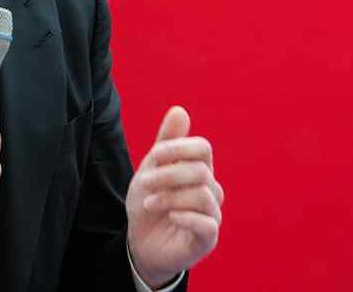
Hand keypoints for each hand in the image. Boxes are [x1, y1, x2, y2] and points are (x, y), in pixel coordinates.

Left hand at [125, 106, 223, 287]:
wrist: (140, 243)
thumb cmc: (149, 204)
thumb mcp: (151, 170)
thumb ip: (166, 143)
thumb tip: (179, 110)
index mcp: (199, 170)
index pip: (203, 148)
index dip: (179, 147)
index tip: (154, 155)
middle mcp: (211, 190)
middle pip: (200, 171)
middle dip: (167, 174)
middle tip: (144, 183)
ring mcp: (212, 215)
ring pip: (202, 195)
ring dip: (170, 197)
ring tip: (149, 203)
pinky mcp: (208, 238)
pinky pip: (207, 223)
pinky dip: (185, 217)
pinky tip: (170, 217)